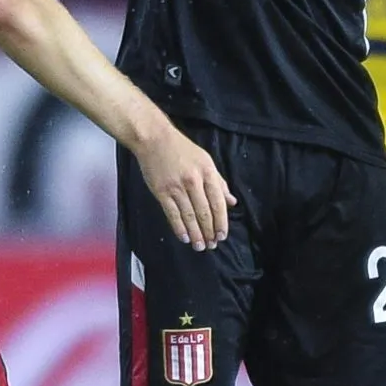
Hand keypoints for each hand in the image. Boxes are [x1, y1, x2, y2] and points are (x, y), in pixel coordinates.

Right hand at [135, 126, 233, 249]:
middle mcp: (193, 181)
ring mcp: (176, 187)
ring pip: (189, 216)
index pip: (218, 203)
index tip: (222, 236)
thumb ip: (219, 182)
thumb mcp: (205, 161)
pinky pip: (172, 214)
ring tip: (200, 246)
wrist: (154, 139)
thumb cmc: (182, 150)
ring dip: (196, 234)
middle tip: (212, 245)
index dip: (221, 222)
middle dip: (209, 232)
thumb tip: (232, 201)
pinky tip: (184, 237)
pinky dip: (179, 228)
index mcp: (207, 172)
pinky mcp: (161, 192)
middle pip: (204, 213)